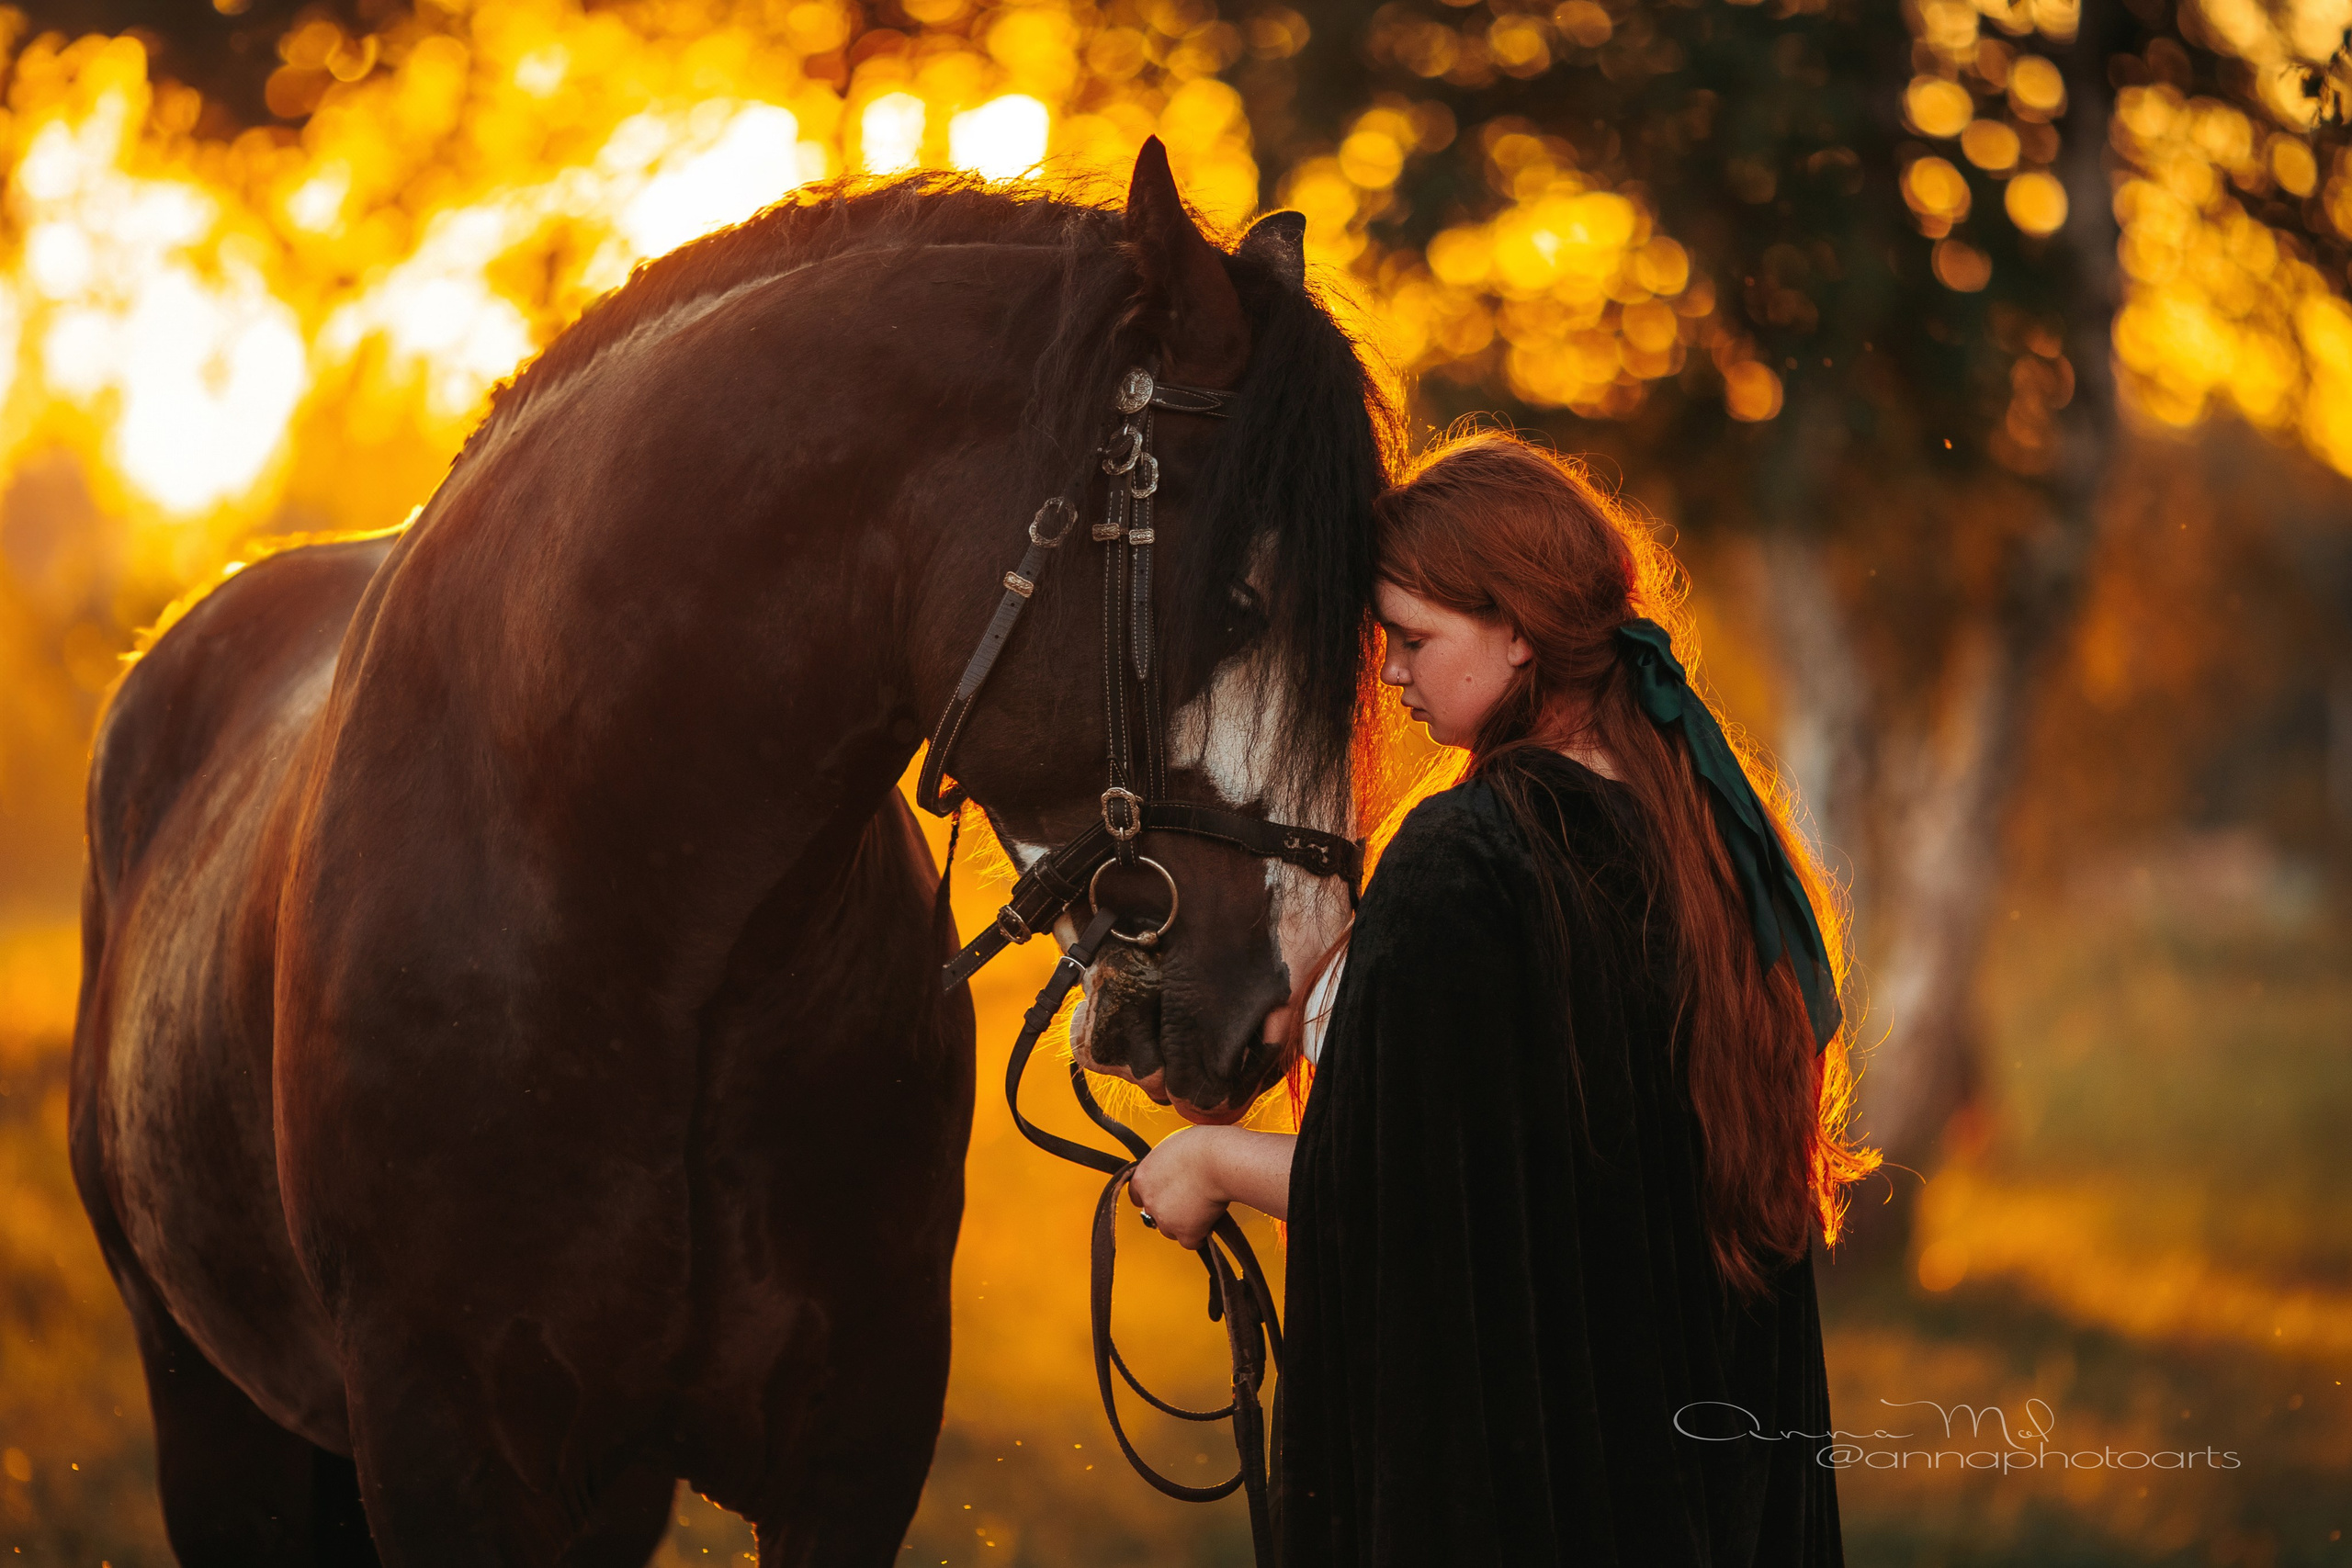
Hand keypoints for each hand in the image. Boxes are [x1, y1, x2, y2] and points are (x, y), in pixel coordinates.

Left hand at [1127, 1128, 1228, 1248]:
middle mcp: (1150, 1200)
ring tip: (1201, 1209)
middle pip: (1155, 1214)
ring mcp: (1166, 1219)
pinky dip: (1200, 1235)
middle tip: (1188, 1200)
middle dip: (1170, 1210)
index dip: (1152, 1196)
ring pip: (1171, 1230)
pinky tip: (1209, 1223)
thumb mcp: (1174, 1147)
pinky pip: (1190, 1242)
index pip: (1137, 1195)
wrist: (1218, 1161)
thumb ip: (1166, 1164)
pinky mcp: (1185, 1232)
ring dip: (1184, 1224)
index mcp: (1143, 1176)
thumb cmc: (1203, 1147)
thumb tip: (1174, 1168)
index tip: (1162, 1196)